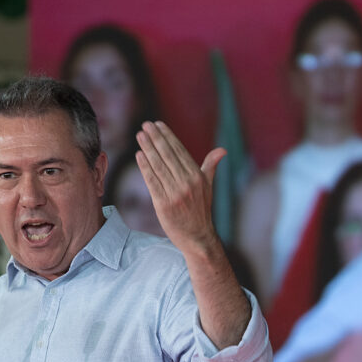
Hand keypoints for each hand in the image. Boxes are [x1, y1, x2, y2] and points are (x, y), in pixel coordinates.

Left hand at [134, 121, 226, 254]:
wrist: (197, 237)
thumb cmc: (201, 211)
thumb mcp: (208, 187)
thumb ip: (211, 166)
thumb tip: (222, 150)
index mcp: (197, 176)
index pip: (180, 151)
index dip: (168, 136)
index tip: (158, 124)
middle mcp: (187, 183)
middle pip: (168, 155)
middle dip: (156, 138)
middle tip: (146, 125)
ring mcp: (175, 193)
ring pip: (159, 166)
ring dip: (148, 148)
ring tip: (140, 135)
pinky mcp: (164, 204)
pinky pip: (152, 182)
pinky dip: (145, 167)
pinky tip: (139, 155)